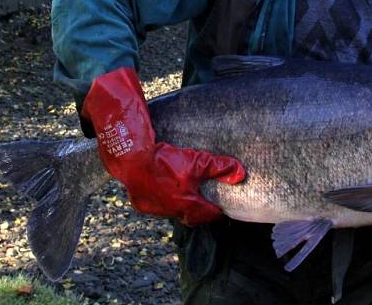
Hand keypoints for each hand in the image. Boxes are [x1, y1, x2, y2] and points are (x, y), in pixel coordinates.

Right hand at [81, 67, 244, 224]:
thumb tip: (241, 174)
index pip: (206, 214)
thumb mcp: (197, 159)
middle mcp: (168, 210)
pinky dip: (165, 199)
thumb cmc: (164, 158)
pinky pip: (157, 205)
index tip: (222, 208)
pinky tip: (168, 188)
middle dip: (199, 211)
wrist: (130, 155)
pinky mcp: (139, 202)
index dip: (216, 211)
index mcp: (184, 204)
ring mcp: (152, 208)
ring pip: (172, 211)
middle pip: (189, 215)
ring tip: (189, 194)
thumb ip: (220, 167)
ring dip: (181, 205)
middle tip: (208, 203)